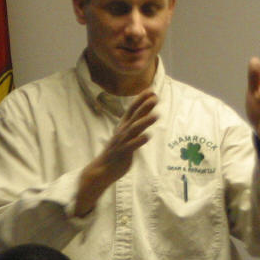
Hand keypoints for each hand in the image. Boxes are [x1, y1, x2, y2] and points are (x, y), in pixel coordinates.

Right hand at [74, 90, 157, 216]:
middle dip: (144, 107)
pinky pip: (131, 146)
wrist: (102, 169)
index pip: (132, 110)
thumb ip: (137, 123)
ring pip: (134, 130)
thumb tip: (147, 110)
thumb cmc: (117, 150)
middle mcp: (122, 132)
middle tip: (155, 98)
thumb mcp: (127, 134)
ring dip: (145, 122)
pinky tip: (147, 136)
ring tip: (156, 115)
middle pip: (134, 117)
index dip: (141, 100)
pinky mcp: (123, 153)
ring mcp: (122, 142)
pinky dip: (139, 141)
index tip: (151, 90)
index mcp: (123, 126)